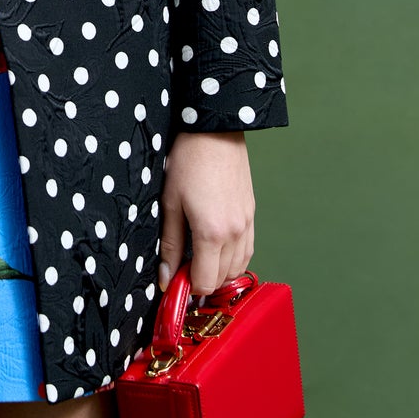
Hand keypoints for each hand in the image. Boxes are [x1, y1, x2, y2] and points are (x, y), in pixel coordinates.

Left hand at [157, 130, 254, 299]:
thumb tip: (166, 277)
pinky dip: (233, 257)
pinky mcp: (252, 214)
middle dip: (202, 279)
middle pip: (223, 279)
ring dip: (219, 270)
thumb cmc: (188, 161)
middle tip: (182, 265)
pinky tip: (217, 246)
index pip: (205, 282)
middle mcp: (235, 233)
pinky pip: (248, 250)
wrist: (214, 131)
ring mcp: (247, 224)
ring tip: (198, 254)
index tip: (174, 279)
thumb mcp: (170, 203)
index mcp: (211, 233)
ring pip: (238, 268)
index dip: (187, 286)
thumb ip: (170, 244)